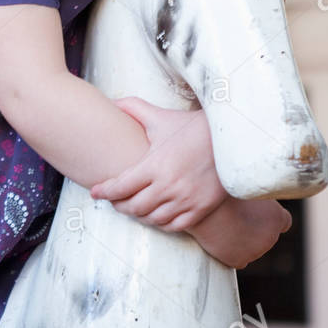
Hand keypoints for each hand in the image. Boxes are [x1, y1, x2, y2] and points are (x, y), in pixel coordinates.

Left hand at [89, 96, 228, 230]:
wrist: (231, 139)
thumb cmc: (192, 128)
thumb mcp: (162, 118)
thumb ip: (135, 109)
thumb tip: (112, 102)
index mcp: (156, 164)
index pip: (121, 186)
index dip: (105, 192)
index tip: (96, 193)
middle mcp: (169, 185)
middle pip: (133, 207)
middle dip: (119, 205)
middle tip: (115, 201)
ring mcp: (186, 200)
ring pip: (152, 219)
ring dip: (139, 215)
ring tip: (134, 207)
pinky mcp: (201, 208)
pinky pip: (174, 226)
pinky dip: (162, 223)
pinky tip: (156, 214)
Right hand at [189, 196, 291, 268]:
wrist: (208, 208)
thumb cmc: (225, 192)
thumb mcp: (248, 187)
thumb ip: (257, 197)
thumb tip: (253, 199)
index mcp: (278, 218)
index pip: (283, 222)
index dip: (269, 219)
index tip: (258, 214)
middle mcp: (271, 237)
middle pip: (264, 236)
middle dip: (252, 229)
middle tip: (234, 217)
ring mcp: (256, 252)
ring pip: (250, 249)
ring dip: (241, 241)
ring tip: (223, 225)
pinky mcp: (239, 260)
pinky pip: (239, 260)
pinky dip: (232, 253)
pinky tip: (221, 241)